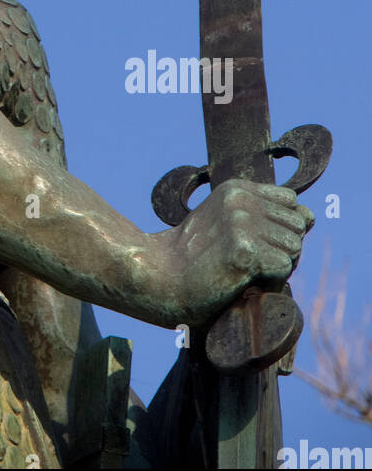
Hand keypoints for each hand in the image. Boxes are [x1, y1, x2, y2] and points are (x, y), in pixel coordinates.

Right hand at [157, 180, 314, 327]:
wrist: (159, 277)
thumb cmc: (194, 256)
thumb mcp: (227, 223)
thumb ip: (266, 216)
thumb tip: (311, 215)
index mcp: (236, 189)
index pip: (291, 202)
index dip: (280, 227)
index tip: (255, 243)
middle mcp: (240, 200)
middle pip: (298, 225)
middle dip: (282, 247)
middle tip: (250, 261)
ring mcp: (241, 223)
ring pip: (294, 247)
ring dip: (277, 266)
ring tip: (246, 271)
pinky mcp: (243, 251)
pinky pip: (284, 267)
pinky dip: (270, 281)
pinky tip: (243, 281)